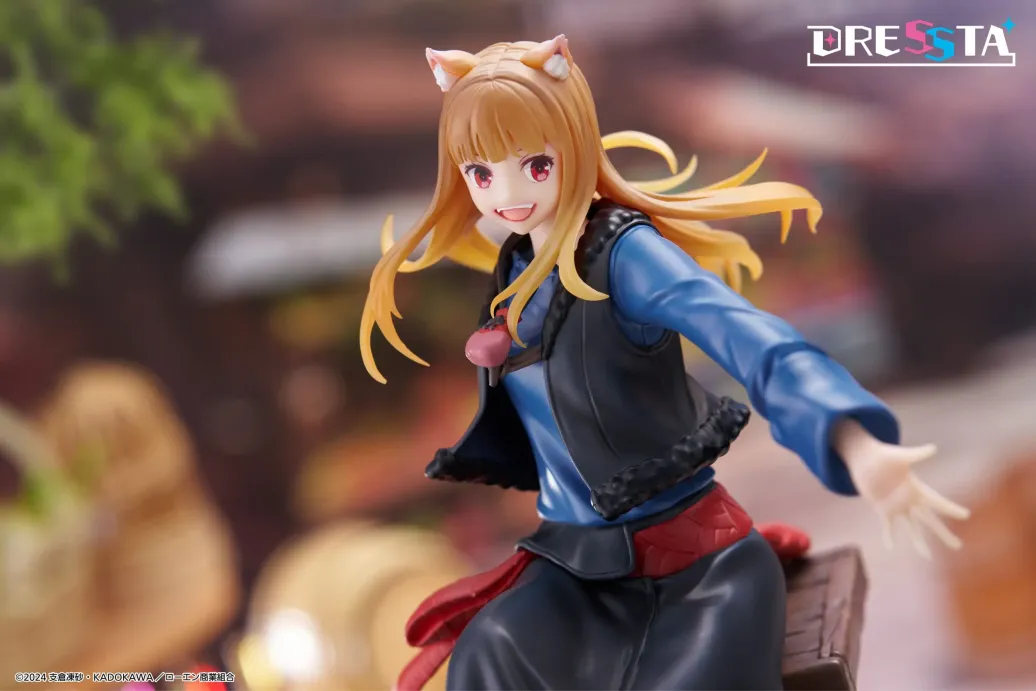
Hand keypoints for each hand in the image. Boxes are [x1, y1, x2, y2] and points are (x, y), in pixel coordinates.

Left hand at [834, 418, 970, 557]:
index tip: (966, 515)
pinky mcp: (882, 509)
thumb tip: (933, 448)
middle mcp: (909, 500)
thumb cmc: (883, 455)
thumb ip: (916, 454)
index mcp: (916, 488)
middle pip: (929, 520)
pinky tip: (891, 548)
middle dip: (943, 533)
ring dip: (919, 541)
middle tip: (957, 546)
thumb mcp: (900, 456)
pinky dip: (889, 536)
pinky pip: (888, 526)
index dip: (950, 508)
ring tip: (927, 556)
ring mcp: (896, 507)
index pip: (937, 501)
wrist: (864, 459)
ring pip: (912, 528)